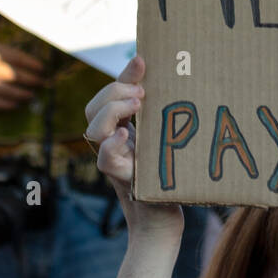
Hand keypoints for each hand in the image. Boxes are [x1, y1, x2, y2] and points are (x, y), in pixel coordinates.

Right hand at [0, 41, 45, 108]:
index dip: (32, 64)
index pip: (17, 57)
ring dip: (22, 94)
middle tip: (41, 83)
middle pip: (15, 75)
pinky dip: (6, 104)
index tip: (42, 68)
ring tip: (31, 95)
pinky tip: (15, 104)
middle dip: (32, 80)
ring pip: (7, 90)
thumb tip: (24, 60)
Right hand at [83, 55, 182, 237]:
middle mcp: (113, 143)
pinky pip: (106, 160)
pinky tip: (125, 134)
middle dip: (114, 92)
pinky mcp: (124, 180)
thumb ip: (166, 117)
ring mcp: (115, 161)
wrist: (164, 218)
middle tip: (141, 92)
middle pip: (94, 108)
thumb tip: (184, 82)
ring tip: (137, 104)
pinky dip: (112, 145)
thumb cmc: (169, 178)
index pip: (110, 95)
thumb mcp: (168, 141)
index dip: (123, 74)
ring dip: (112, 111)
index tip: (143, 58)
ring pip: (93, 130)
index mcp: (122, 129)